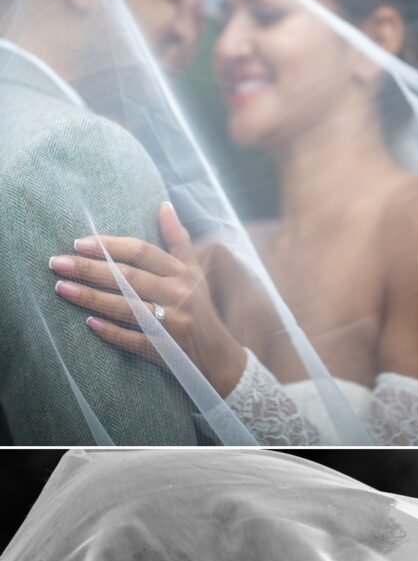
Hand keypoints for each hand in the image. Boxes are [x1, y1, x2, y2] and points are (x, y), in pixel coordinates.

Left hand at [48, 200, 246, 399]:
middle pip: (128, 277)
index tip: (79, 242)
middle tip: (57, 262)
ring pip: (125, 307)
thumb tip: (164, 204)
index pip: (142, 252)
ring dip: (91, 297)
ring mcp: (171, 323)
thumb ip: (177, 239)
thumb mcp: (193, 272)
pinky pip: (133, 340)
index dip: (110, 246)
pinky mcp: (165, 349)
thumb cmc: (199, 307)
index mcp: (181, 273)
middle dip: (90, 269)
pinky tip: (88, 323)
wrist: (218, 356)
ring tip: (61, 288)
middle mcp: (177, 294)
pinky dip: (111, 332)